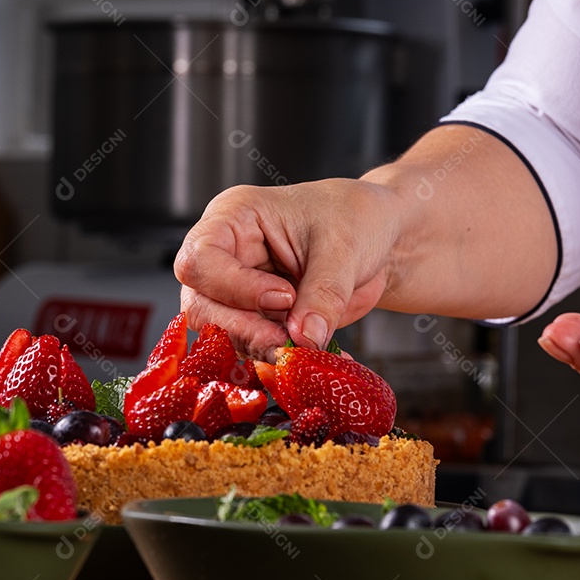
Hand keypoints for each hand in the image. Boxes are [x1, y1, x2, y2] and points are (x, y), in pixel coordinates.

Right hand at [174, 180, 399, 359]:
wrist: (378, 237)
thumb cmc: (353, 217)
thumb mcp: (343, 246)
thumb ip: (323, 292)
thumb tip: (303, 338)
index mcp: (234, 218)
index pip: (201, 260)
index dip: (235, 287)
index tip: (284, 297)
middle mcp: (227, 256)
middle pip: (201, 305)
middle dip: (243, 330)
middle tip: (288, 343)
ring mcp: (239, 293)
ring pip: (224, 335)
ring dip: (263, 351)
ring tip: (307, 351)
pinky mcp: (260, 322)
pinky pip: (257, 350)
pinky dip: (286, 362)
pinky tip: (317, 358)